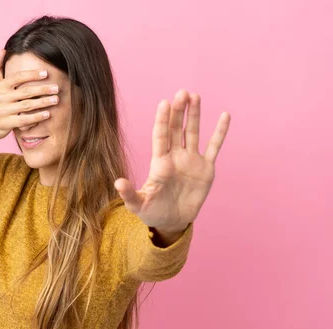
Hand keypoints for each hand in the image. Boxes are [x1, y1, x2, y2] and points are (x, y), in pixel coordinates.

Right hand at [0, 50, 59, 141]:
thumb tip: (3, 50)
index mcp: (0, 86)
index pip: (18, 77)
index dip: (32, 74)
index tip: (46, 73)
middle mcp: (0, 97)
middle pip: (25, 92)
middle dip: (42, 89)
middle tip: (56, 88)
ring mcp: (3, 111)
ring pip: (26, 105)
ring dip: (43, 102)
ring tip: (56, 100)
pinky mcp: (6, 123)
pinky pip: (24, 119)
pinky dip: (37, 117)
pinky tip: (47, 114)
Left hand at [114, 89, 230, 232]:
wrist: (172, 222)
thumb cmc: (152, 212)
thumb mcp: (138, 204)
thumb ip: (129, 194)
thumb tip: (118, 183)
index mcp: (159, 163)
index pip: (160, 137)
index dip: (162, 121)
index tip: (164, 103)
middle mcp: (175, 157)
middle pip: (176, 130)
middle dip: (178, 111)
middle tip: (182, 92)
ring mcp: (191, 161)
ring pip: (193, 133)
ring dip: (194, 115)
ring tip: (195, 96)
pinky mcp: (206, 169)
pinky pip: (214, 147)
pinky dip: (220, 132)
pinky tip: (224, 115)